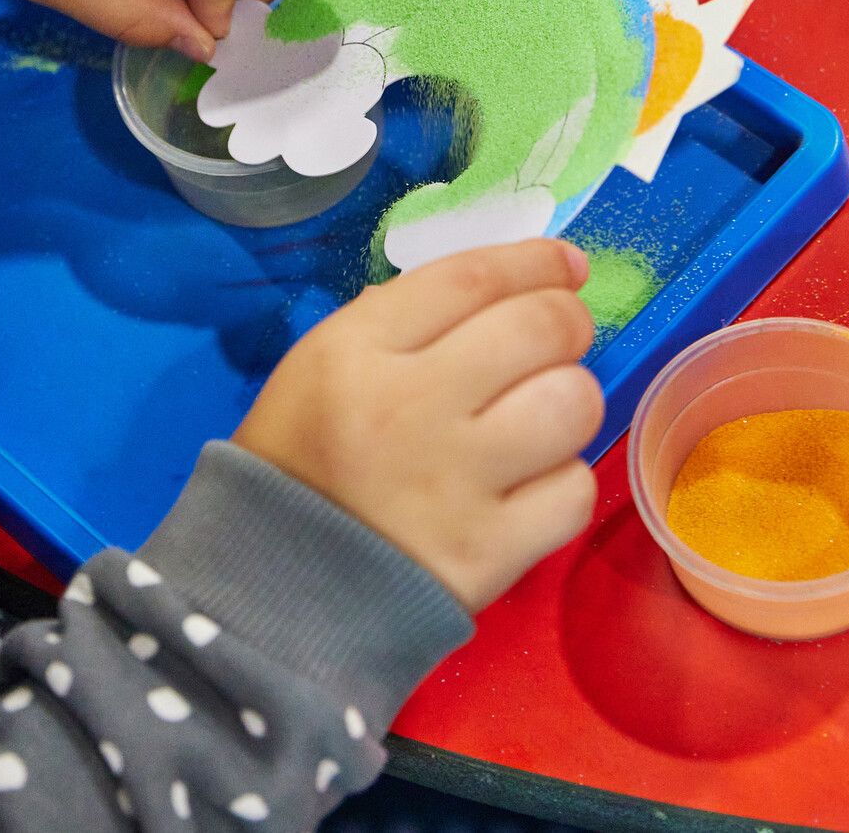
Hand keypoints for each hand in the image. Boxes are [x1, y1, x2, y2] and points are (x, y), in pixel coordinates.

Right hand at [232, 240, 601, 610]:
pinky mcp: (490, 551)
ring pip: (572, 403)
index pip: (469, 278)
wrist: (275, 587)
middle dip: (566, 322)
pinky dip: (561, 482)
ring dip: (570, 399)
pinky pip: (573, 490)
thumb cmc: (301, 462)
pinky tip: (530, 483)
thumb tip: (507, 289)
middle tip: (557, 339)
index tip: (567, 264)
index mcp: (355, 352)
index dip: (533, 261)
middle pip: (538, 328)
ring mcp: (455, 482)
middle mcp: (409, 407)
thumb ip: (403, 321)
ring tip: (542, 415)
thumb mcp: (320, 366)